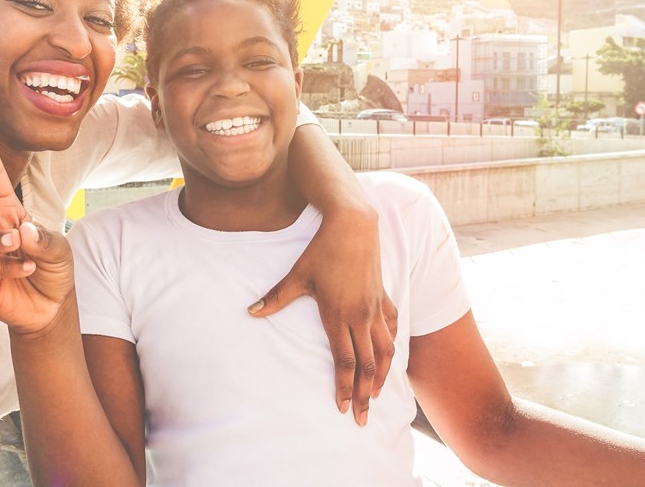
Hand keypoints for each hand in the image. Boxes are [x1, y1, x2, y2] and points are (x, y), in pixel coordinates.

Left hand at [247, 210, 395, 426]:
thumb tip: (251, 312)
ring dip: (382, 375)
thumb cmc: (322, 250)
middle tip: (364, 418)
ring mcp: (375, 308)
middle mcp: (360, 317)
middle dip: (365, 394)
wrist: (353, 225)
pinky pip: (392, 329)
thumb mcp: (297, 275)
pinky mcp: (384, 297)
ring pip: (384, 351)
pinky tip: (389, 358)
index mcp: (337, 315)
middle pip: (366, 365)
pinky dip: (392, 347)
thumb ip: (276, 298)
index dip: (344, 388)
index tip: (344, 409)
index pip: (344, 362)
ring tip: (378, 395)